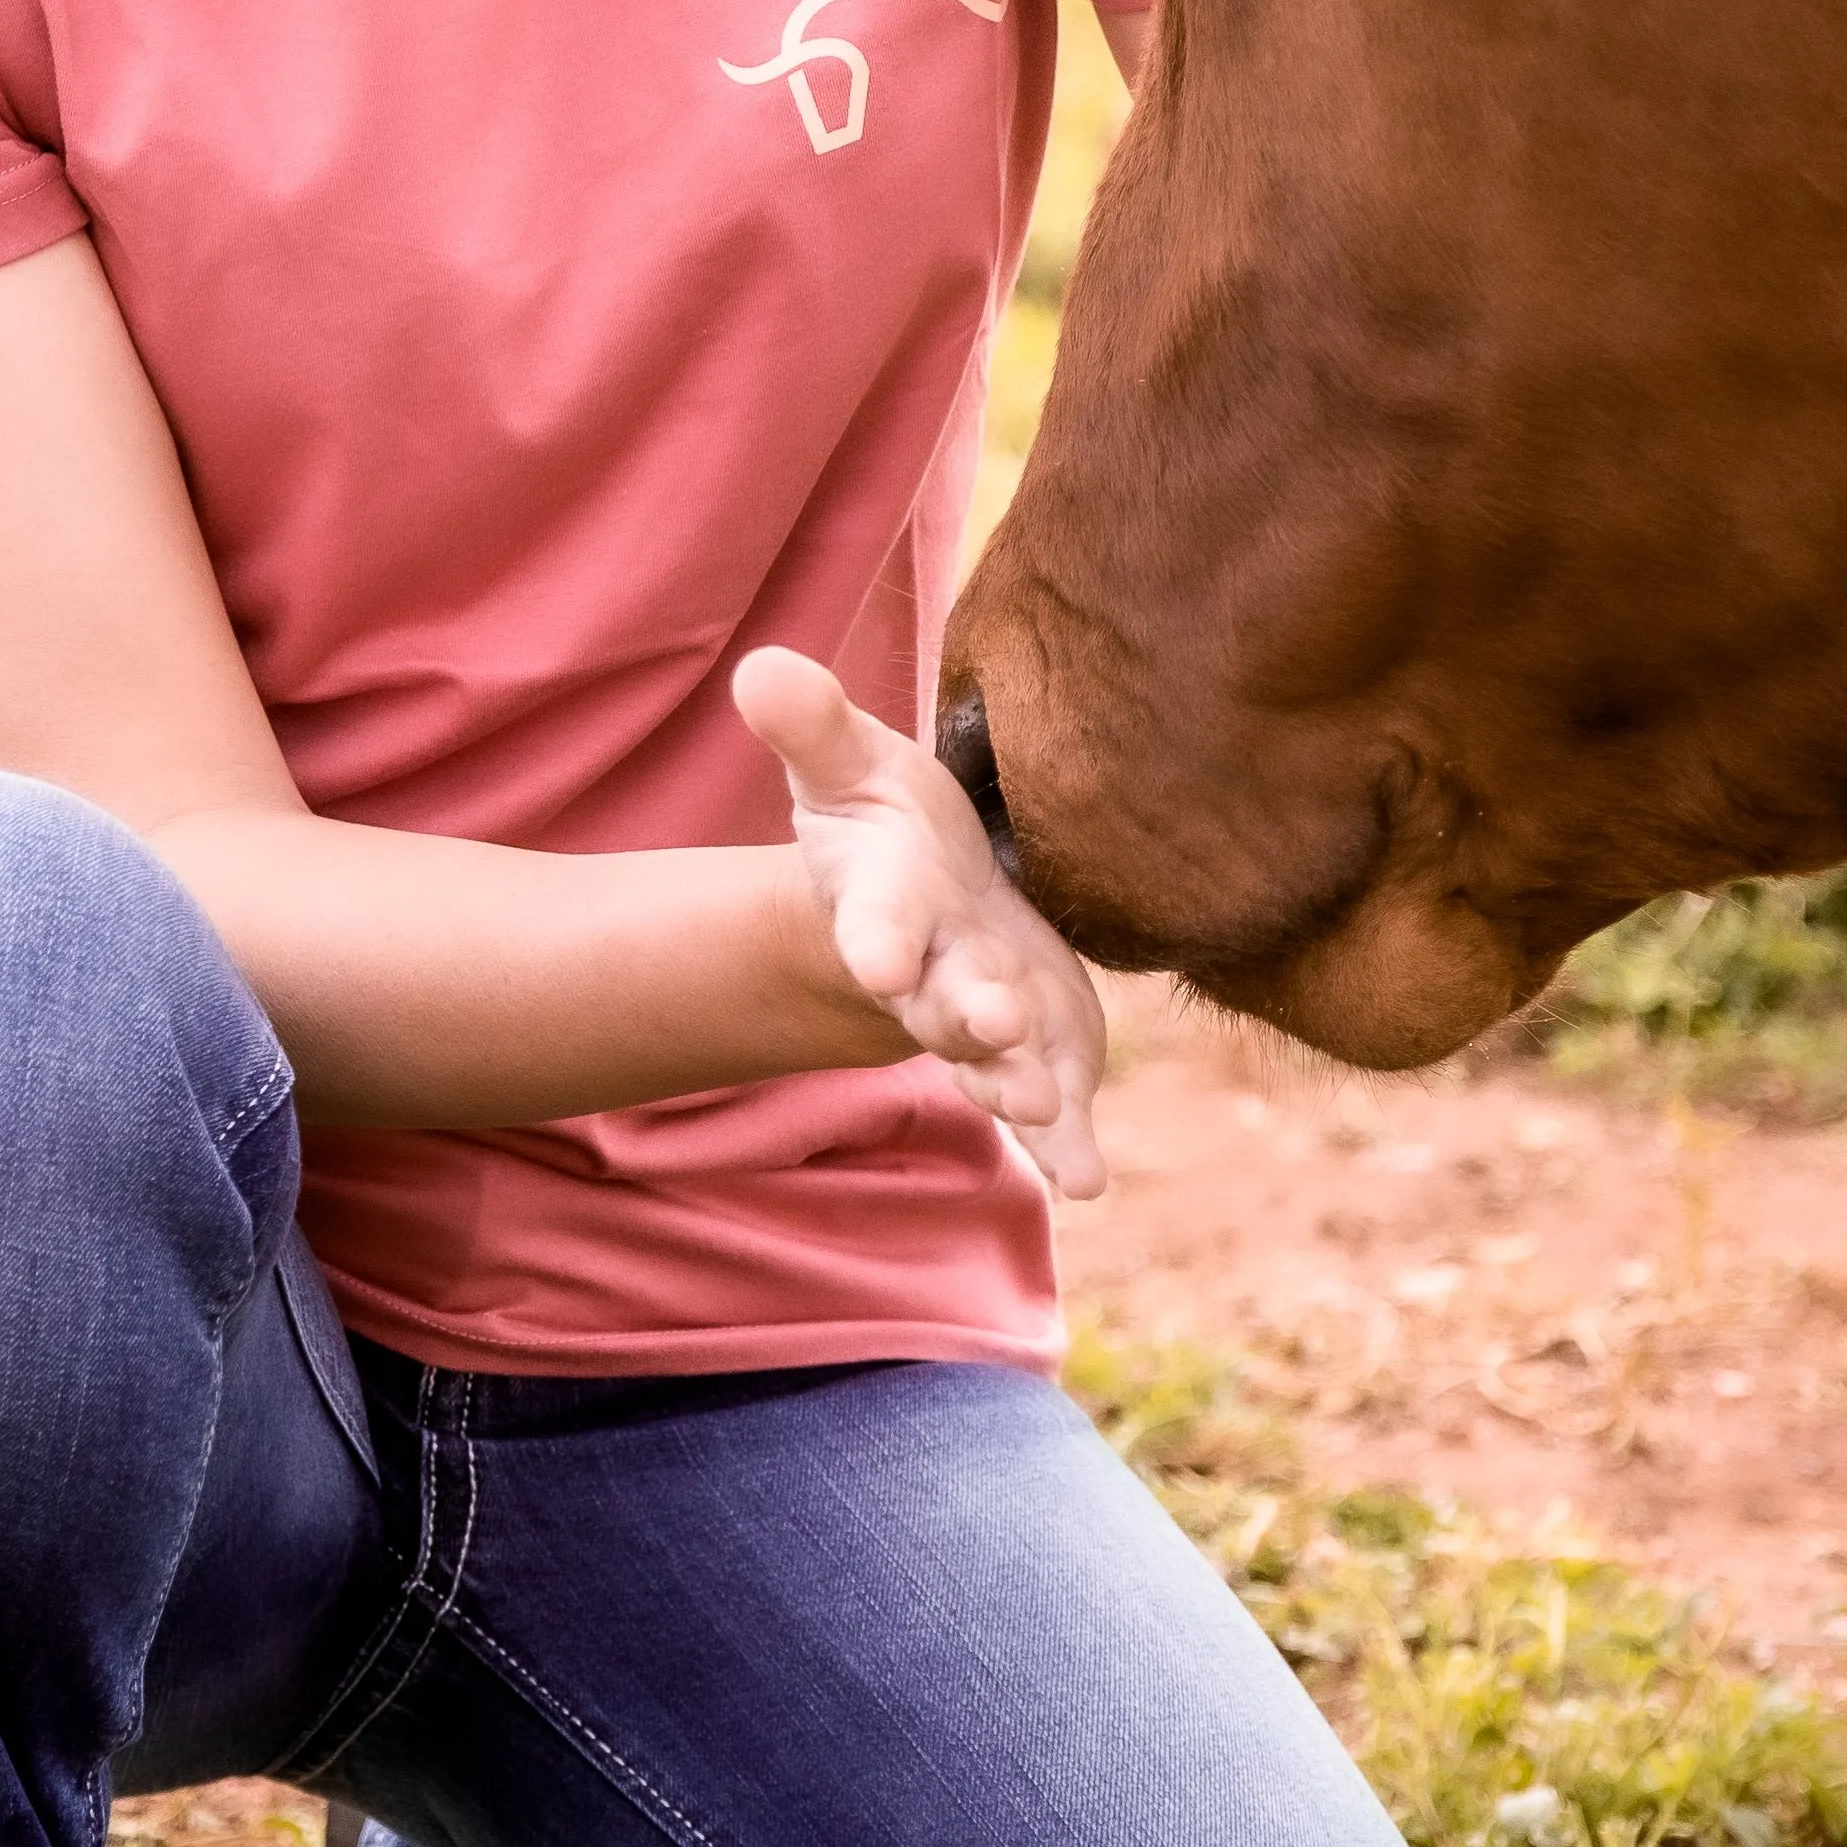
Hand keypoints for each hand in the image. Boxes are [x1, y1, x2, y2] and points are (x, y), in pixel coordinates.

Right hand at [731, 646, 1107, 1202]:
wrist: (932, 903)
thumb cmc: (886, 827)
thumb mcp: (851, 766)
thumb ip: (812, 726)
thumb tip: (760, 666)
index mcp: (886, 903)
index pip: (875, 922)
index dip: (876, 939)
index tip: (878, 958)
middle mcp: (929, 973)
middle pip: (939, 1002)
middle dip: (963, 1016)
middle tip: (991, 1027)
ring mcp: (981, 1019)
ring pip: (993, 1062)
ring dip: (1014, 1084)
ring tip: (1043, 1110)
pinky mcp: (1035, 1049)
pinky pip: (1049, 1101)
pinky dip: (1066, 1143)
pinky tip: (1086, 1180)